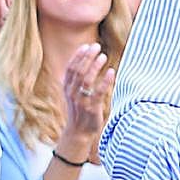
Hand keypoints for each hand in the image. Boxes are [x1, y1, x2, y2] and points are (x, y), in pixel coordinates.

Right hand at [57, 43, 114, 164]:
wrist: (78, 132)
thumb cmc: (78, 110)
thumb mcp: (73, 94)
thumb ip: (75, 80)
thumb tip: (83, 60)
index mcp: (67, 88)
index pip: (70, 68)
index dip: (77, 56)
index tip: (86, 46)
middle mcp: (72, 93)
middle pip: (78, 71)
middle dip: (87, 57)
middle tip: (96, 46)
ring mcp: (81, 101)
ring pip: (87, 80)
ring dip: (95, 66)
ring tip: (103, 56)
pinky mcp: (92, 108)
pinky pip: (99, 92)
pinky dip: (105, 81)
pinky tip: (112, 72)